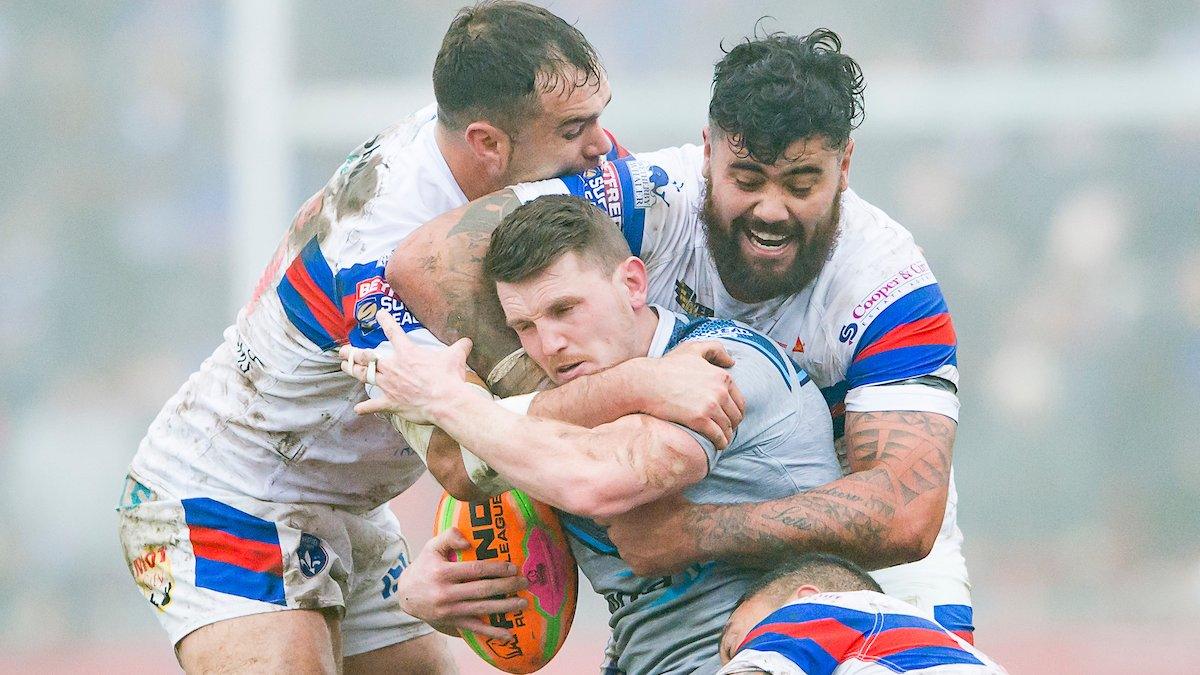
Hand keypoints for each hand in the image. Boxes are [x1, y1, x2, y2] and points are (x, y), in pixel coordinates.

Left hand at [339, 310, 473, 423]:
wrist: (445, 401)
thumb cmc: (448, 377)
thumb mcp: (456, 357)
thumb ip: (460, 347)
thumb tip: (468, 341)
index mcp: (407, 352)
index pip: (393, 331)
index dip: (385, 321)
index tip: (379, 314)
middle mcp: (393, 367)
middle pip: (367, 357)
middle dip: (352, 353)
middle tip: (343, 350)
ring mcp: (389, 385)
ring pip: (364, 376)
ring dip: (352, 370)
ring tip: (343, 366)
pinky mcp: (390, 402)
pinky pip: (374, 405)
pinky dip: (365, 408)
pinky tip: (358, 409)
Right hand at [394, 528, 528, 640]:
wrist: (406, 595)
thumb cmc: (424, 566)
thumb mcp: (432, 547)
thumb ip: (449, 536)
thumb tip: (468, 542)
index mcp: (442, 573)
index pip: (475, 570)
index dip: (496, 569)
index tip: (513, 567)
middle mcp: (446, 593)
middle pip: (482, 590)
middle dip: (506, 586)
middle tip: (524, 582)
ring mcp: (449, 611)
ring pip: (482, 609)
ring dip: (504, 607)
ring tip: (523, 603)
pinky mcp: (452, 622)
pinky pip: (475, 628)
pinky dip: (492, 632)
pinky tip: (509, 634)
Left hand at [602, 492, 707, 576]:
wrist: (693, 531)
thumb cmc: (676, 507)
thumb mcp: (653, 492)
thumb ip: (637, 494)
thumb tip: (632, 489)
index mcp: (617, 514)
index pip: (601, 518)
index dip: (613, 518)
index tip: (623, 518)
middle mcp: (617, 534)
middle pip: (616, 535)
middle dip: (626, 533)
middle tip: (645, 529)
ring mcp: (626, 553)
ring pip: (627, 551)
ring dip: (636, 548)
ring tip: (655, 542)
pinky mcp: (638, 569)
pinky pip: (639, 565)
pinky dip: (647, 562)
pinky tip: (661, 554)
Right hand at [633, 340, 745, 448]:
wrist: (645, 383)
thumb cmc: (667, 367)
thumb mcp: (692, 349)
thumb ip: (715, 350)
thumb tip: (731, 362)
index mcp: (722, 376)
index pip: (739, 401)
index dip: (735, 412)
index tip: (728, 418)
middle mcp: (720, 391)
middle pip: (736, 416)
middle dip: (731, 425)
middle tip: (724, 430)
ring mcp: (711, 406)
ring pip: (728, 429)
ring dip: (726, 436)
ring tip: (720, 439)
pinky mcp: (700, 420)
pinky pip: (718, 437)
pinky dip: (720, 443)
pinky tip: (716, 445)